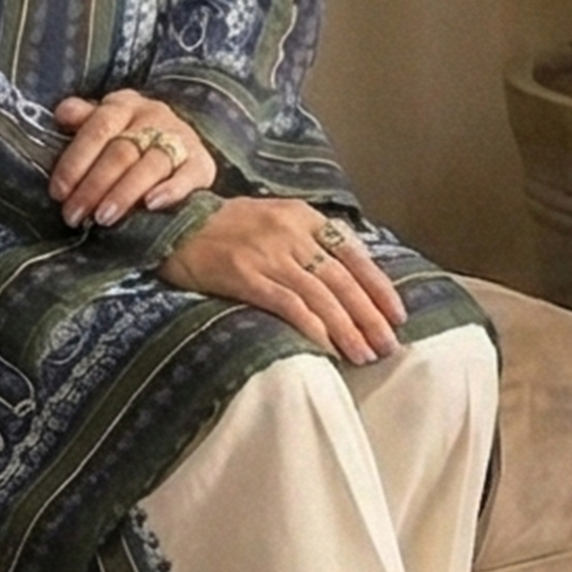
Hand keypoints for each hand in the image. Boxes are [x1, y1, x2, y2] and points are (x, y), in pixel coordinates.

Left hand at [49, 90, 216, 228]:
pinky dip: (170, 191)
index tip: (58, 192)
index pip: (97, 128)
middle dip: (93, 186)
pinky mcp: (201, 163)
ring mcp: (180, 139)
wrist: (180, 147)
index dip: (75, 161)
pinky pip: (186, 176)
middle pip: (121, 152)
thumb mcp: (104, 124)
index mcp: (123, 106)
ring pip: (151, 165)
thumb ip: (82, 119)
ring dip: (124, 193)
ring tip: (103, 218)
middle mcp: (154, 117)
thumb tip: (62, 113)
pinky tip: (151, 205)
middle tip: (74, 215)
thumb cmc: (129, 139)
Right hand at [157, 197, 405, 363]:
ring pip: (320, 296)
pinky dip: (312, 327)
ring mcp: (267, 253)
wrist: (173, 225)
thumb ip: (309, 238)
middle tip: (388, 346)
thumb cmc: (225, 227)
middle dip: (370, 316)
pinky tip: (326, 348)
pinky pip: (287, 305)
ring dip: (347, 329)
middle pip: (342, 279)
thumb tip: (351, 269)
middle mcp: (290, 232)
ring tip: (364, 355)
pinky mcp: (244, 275)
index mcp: (302, 216)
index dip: (379, 286)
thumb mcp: (274, 218)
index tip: (397, 314)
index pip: (353, 253)